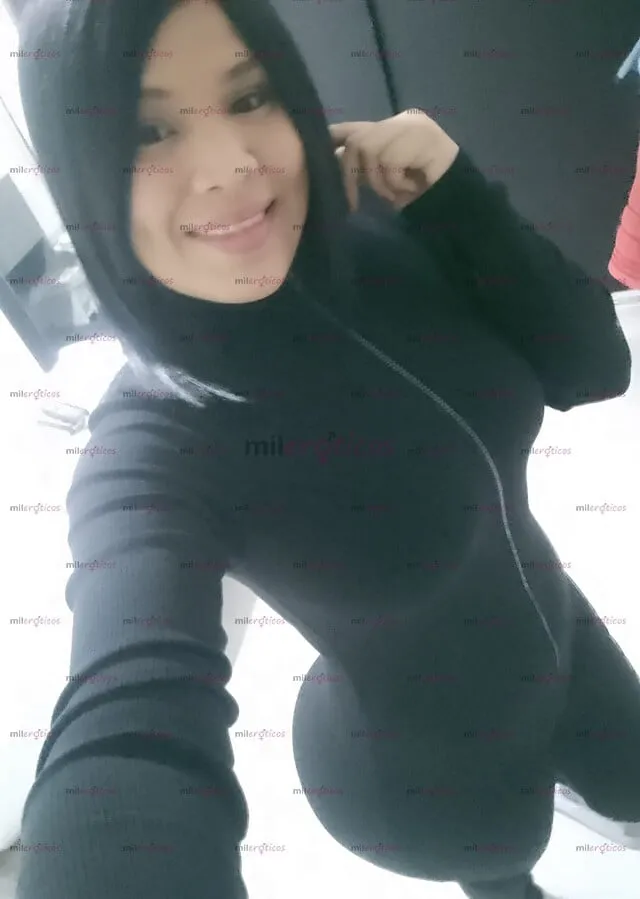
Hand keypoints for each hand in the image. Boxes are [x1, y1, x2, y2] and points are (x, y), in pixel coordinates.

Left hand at [329, 109, 459, 211]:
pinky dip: (394, 182)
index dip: (333, 139)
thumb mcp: (384, 179)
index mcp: (391, 128)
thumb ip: (363, 168)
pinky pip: (389, 161)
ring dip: (378, 182)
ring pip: (370, 151)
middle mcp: (399, 121)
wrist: (458, 195)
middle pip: (356, 141)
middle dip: (348, 174)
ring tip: (395, 193)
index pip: (354, 127)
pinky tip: (411, 186)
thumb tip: (332, 160)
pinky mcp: (420, 135)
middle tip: (353, 203)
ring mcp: (411, 126)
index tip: (321, 157)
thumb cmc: (421, 190)